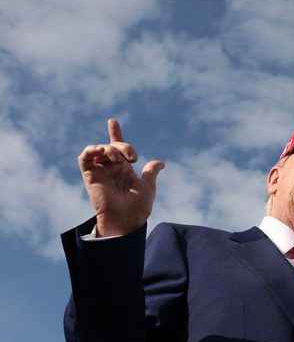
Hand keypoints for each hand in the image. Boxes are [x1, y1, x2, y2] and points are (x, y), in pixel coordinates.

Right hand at [78, 119, 164, 236]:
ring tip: (119, 160)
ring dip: (110, 149)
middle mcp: (111, 168)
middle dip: (123, 146)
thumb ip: (151, 172)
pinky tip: (101, 151)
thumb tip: (160, 163)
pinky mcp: (90, 176)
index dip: (115, 134)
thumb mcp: (148, 186)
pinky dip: (90, 150)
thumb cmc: (138, 207)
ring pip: (99, 149)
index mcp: (124, 169)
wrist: (127, 219)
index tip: (112, 121)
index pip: (118, 148)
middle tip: (132, 158)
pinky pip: (84, 158)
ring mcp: (100, 172)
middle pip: (113, 146)